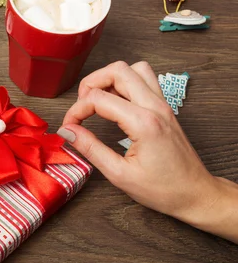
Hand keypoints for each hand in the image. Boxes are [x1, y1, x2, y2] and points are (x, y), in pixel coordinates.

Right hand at [58, 61, 237, 240]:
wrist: (195, 193)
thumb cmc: (162, 189)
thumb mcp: (119, 174)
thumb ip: (90, 148)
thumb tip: (67, 131)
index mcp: (143, 123)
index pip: (99, 99)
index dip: (76, 111)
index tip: (69, 127)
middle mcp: (155, 107)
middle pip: (118, 70)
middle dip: (91, 83)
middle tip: (81, 106)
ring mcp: (163, 104)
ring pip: (134, 69)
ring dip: (111, 79)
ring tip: (98, 100)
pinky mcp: (165, 107)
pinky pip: (145, 80)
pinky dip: (126, 83)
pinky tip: (116, 103)